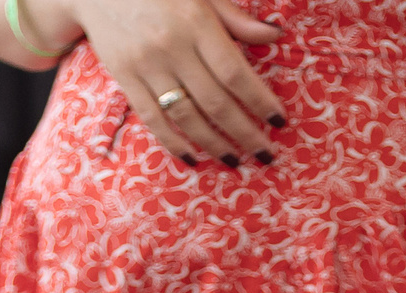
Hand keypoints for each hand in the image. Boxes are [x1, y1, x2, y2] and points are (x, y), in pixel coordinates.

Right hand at [74, 0, 285, 163]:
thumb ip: (235, 19)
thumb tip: (275, 35)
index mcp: (196, 23)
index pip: (235, 72)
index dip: (259, 101)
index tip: (279, 121)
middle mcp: (172, 47)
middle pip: (215, 101)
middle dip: (245, 132)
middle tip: (266, 153)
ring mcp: (146, 65)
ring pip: (186, 116)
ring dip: (214, 144)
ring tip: (235, 161)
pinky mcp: (125, 78)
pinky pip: (153, 119)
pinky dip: (174, 143)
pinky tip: (194, 158)